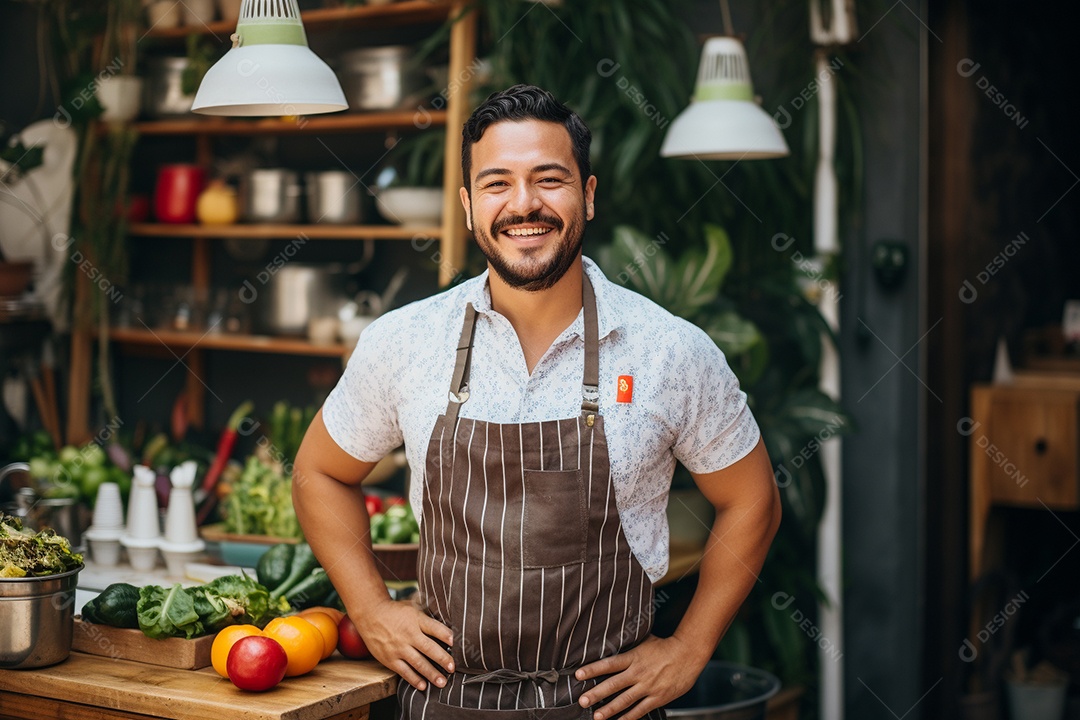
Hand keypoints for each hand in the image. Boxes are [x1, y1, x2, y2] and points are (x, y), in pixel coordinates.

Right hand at [354, 598, 454, 691]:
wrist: (370, 614)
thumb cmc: (395, 611)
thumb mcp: (412, 607)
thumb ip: (427, 618)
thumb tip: (446, 627)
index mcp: (416, 619)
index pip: (435, 628)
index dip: (447, 635)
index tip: (457, 642)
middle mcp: (408, 634)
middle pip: (429, 648)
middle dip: (442, 659)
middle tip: (453, 668)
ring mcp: (398, 648)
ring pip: (418, 663)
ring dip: (431, 674)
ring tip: (442, 682)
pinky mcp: (389, 659)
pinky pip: (404, 671)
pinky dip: (414, 679)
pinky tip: (423, 685)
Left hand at [575, 635, 702, 719]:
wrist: (688, 654)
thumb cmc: (665, 646)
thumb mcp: (644, 641)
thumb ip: (629, 645)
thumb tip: (612, 639)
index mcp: (634, 657)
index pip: (609, 664)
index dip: (593, 669)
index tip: (578, 675)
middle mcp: (638, 673)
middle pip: (613, 684)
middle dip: (596, 693)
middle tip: (582, 701)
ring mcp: (648, 686)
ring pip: (625, 700)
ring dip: (609, 709)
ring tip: (596, 716)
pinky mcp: (658, 697)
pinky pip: (641, 710)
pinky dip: (629, 717)